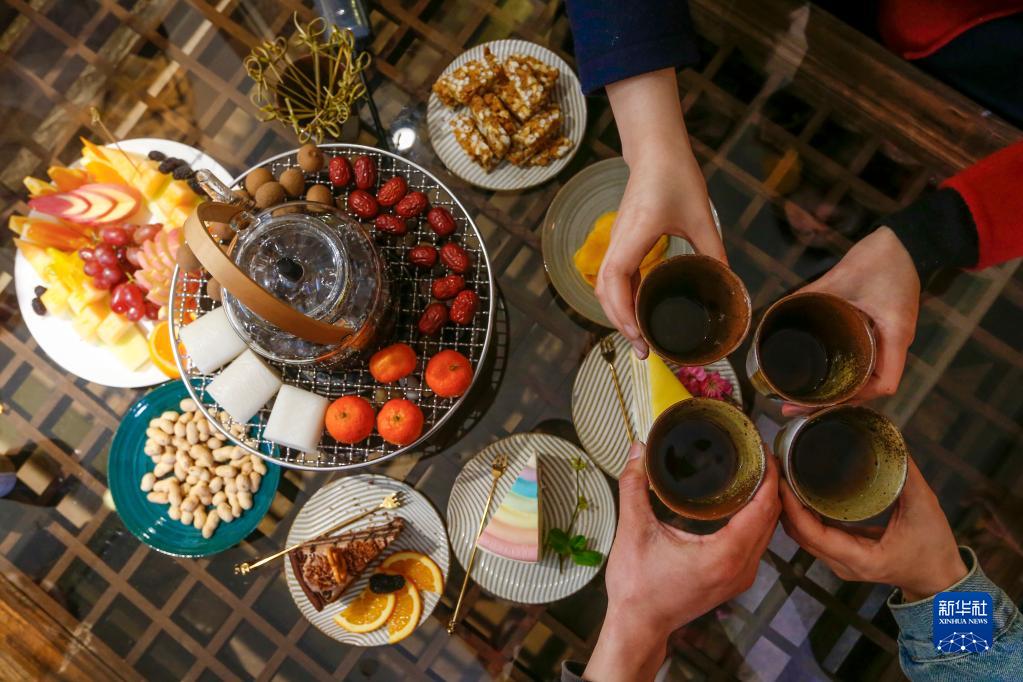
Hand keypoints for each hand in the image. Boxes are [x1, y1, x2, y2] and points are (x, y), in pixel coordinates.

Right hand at [584, 443, 780, 680]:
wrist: (638, 625)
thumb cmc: (637, 585)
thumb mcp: (633, 531)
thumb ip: (634, 487)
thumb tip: (636, 450)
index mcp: (725, 555)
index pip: (763, 507)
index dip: (769, 476)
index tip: (763, 449)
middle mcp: (741, 568)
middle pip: (771, 518)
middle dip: (770, 484)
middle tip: (759, 453)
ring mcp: (740, 577)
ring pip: (767, 533)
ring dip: (765, 503)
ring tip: (754, 472)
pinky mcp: (734, 581)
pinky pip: (757, 544)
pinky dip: (756, 520)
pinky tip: (743, 502)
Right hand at [599, 69, 725, 357]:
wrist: (657, 150)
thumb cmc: (676, 178)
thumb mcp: (702, 218)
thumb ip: (714, 253)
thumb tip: (729, 286)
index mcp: (634, 237)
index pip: (616, 282)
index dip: (623, 313)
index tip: (641, 337)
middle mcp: (618, 242)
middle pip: (604, 292)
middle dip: (620, 324)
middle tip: (644, 350)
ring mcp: (617, 242)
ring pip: (605, 286)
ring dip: (618, 313)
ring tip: (640, 337)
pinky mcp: (622, 241)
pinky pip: (614, 276)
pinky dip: (622, 299)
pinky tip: (639, 311)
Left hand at [780, 456, 966, 601]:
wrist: (941, 580)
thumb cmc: (934, 549)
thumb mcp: (923, 509)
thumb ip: (906, 475)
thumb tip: (890, 441)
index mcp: (858, 558)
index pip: (809, 532)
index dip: (790, 505)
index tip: (781, 478)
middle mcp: (842, 564)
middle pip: (797, 533)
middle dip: (783, 502)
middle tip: (778, 467)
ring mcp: (839, 562)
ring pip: (801, 535)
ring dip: (788, 507)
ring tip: (784, 473)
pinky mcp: (841, 555)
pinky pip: (811, 534)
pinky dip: (801, 513)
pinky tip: (798, 490)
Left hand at [782, 227, 919, 415]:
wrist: (907, 240)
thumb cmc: (882, 258)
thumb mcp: (843, 276)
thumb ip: (813, 294)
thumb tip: (779, 309)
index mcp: (894, 335)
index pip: (883, 385)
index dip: (853, 398)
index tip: (819, 402)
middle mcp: (895, 343)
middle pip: (870, 388)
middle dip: (835, 401)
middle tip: (795, 407)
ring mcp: (891, 338)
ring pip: (868, 377)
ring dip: (839, 390)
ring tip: (804, 398)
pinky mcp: (883, 330)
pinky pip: (867, 360)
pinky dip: (846, 372)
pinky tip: (823, 374)